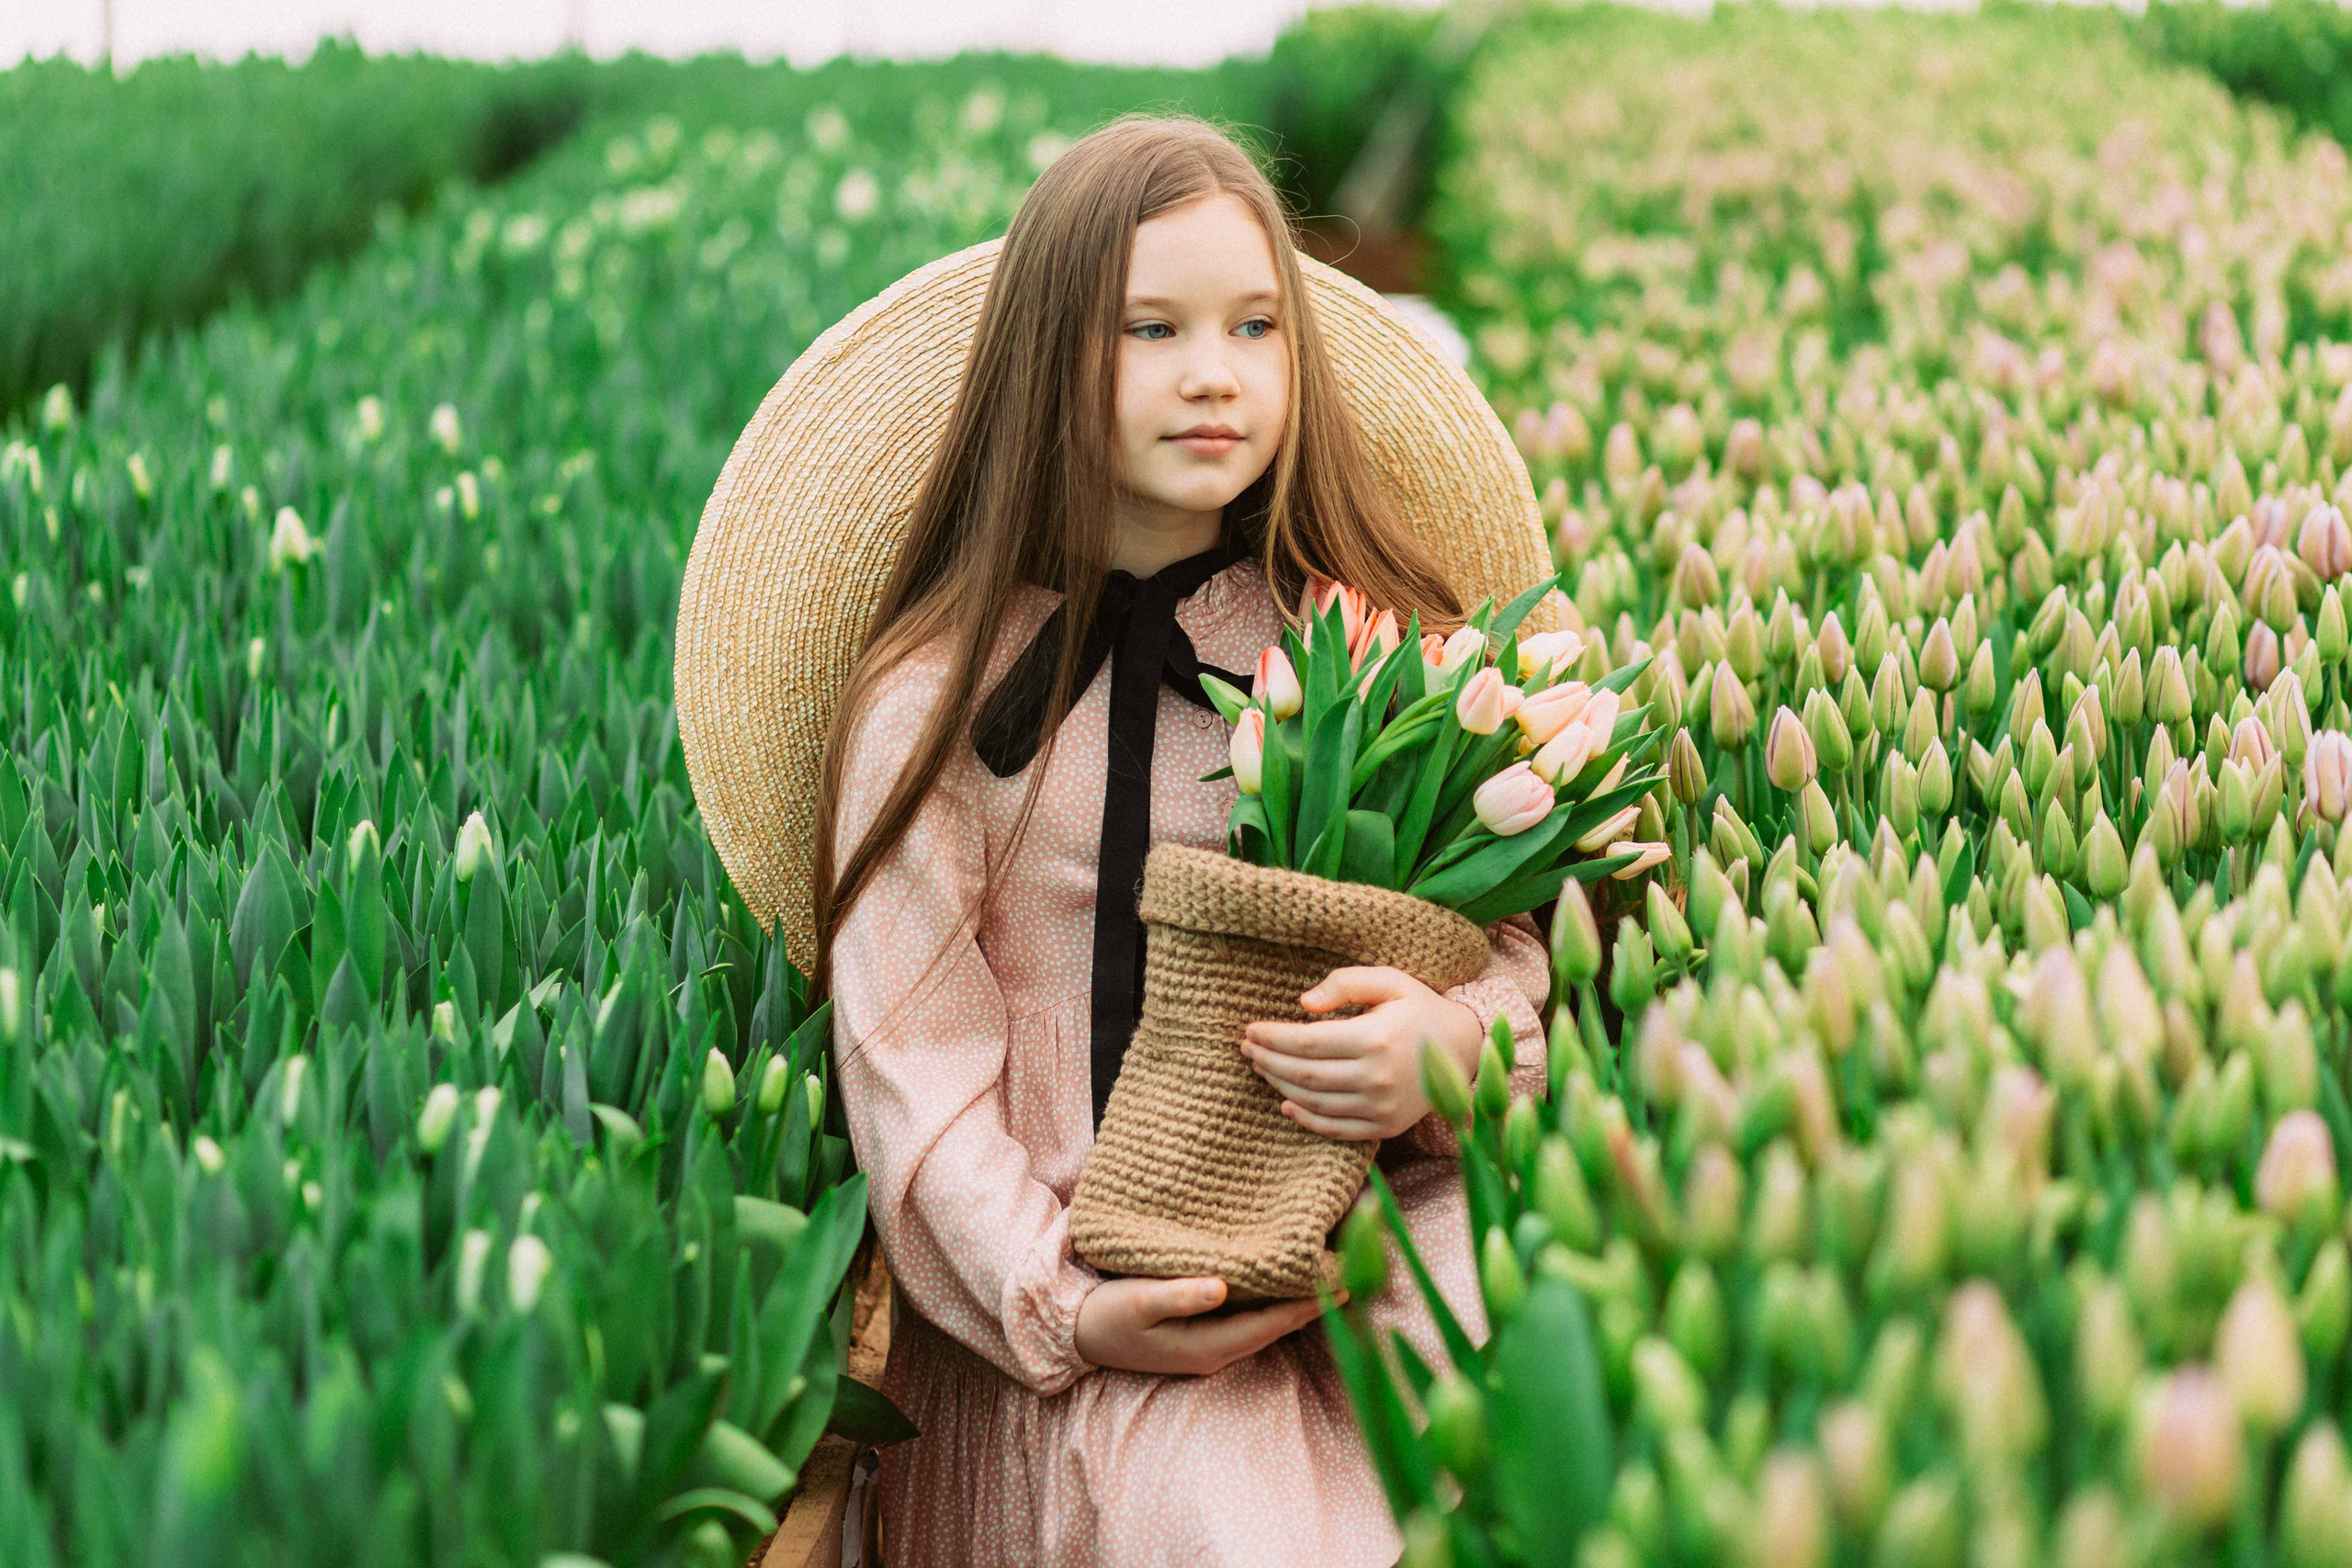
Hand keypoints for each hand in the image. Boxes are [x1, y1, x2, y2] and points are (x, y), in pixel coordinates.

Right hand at [1074, 1275, 1335, 1375]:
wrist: (1076, 1333)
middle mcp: (1217, 1351)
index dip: (1308, 1304)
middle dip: (1311, 1300)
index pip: (1272, 1325)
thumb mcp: (1139, 1302)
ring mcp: (1210, 1345)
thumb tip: (1222, 1288)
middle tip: (1350, 1270)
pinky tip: (1281, 1278)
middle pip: (1277, 1326)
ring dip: (1294, 1299)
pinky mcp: (1203, 1332)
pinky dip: (1271, 1297)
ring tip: (1326, 1271)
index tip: (1343, 1282)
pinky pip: (1250, 1315)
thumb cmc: (1108, 1315)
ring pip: (1266, 1321)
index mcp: (1208, 1346)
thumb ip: (1179, 1295)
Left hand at [1239, 965, 1483, 1140]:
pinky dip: (1306, 1119)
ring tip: (1262, 1068)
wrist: (1464, 1049)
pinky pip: (1336, 1128)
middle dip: (1268, 1061)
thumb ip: (1346, 983)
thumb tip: (1303, 1003)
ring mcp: (1381, 1107)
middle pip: (1304, 1074)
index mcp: (1376, 1038)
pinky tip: (1286, 1103)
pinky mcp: (1385, 1126)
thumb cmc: (1419, 1008)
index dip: (1272, 1037)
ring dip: (1280, 1086)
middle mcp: (1378, 1077)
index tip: (1250, 1029)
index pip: (1307, 1042)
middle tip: (1247, 1049)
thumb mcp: (1389, 982)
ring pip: (1315, 1102)